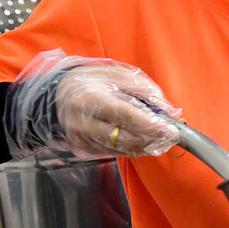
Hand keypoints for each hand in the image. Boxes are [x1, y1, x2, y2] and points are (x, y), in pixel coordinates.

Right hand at [53, 65, 179, 157]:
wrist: (56, 96)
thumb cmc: (90, 82)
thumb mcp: (117, 74)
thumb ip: (145, 90)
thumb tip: (168, 110)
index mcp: (91, 99)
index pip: (126, 116)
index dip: (152, 125)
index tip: (171, 129)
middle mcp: (84, 123)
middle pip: (126, 139)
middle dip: (154, 139)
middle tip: (172, 134)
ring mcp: (83, 140)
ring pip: (124, 150)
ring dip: (147, 145)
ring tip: (162, 136)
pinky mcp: (86, 150)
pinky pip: (117, 153)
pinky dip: (134, 147)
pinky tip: (144, 139)